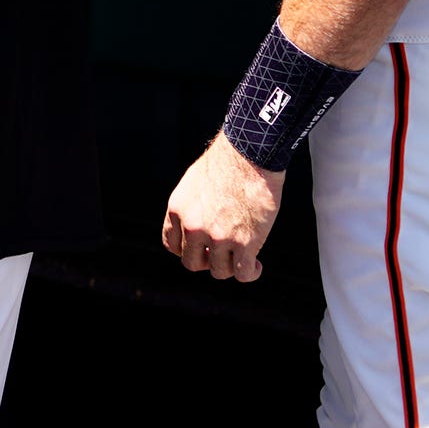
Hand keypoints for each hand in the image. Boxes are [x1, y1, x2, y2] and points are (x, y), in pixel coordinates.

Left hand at [162, 134, 284, 281]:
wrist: (251, 153)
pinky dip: (250, 273)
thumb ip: (191, 207)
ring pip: (219, 271)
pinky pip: (242, 273)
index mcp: (178, 209)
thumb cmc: (227, 162)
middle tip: (224, 253)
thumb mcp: (194, 182)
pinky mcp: (245, 242)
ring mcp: (218, 237)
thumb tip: (197, 229)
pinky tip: (256, 264)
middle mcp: (193, 226)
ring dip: (231, 267)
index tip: (202, 248)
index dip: (188, 251)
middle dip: (208, 261)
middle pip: (193, 263)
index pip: (172, 245)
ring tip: (244, 256)